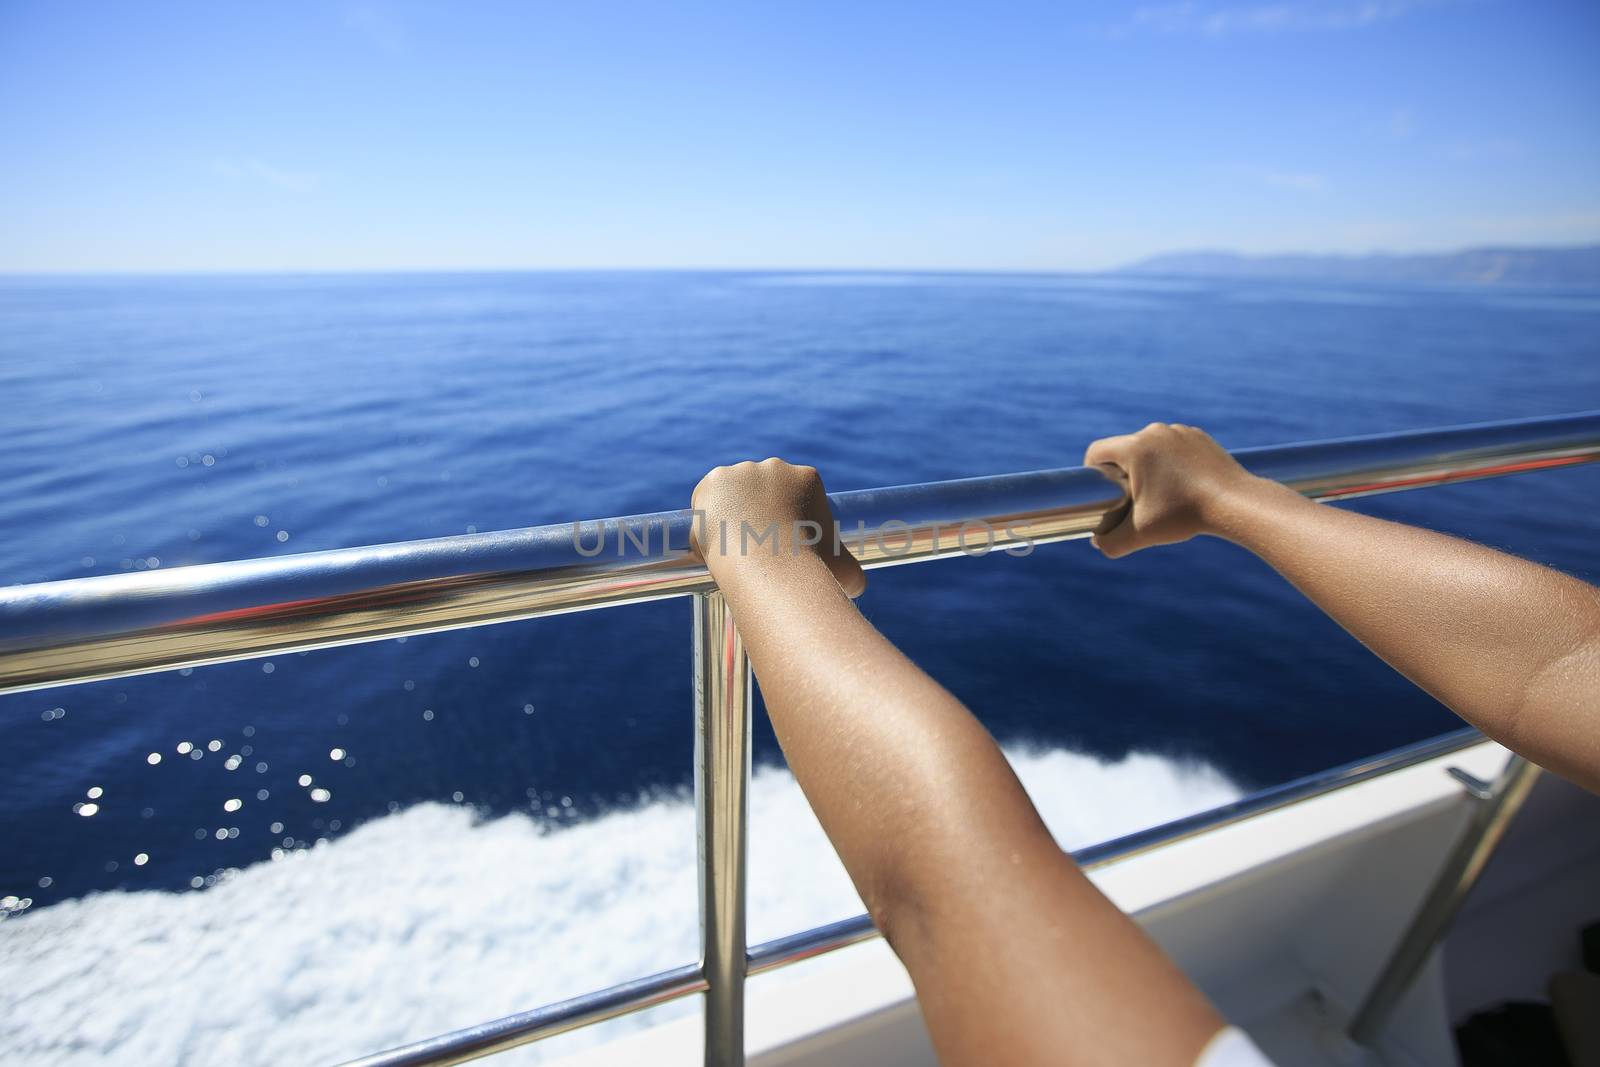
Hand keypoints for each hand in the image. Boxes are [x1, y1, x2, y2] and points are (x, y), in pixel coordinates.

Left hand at [691, 458, 866, 596]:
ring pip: (733, 493)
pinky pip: (707, 500)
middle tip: (755, 546)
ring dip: (732, 513)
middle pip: (761, 489)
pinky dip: (707, 518)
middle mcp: (775, 466)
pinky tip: (713, 538)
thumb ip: (851, 571)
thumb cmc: (812, 568)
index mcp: (808, 477)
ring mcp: (743, 470)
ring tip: (733, 546)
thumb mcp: (845, 569)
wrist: (771, 564)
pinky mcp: (715, 480)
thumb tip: (857, 583)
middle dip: (757, 513)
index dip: (784, 518)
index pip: (791, 493)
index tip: (779, 540)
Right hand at [1083, 423, 1266, 557]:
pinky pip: (1173, 446)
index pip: (1096, 452)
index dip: (1092, 471)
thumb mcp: (1141, 534)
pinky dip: (1171, 461)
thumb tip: (1097, 543)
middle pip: (1124, 449)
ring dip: (1147, 465)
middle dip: (1122, 472)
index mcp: (1135, 448)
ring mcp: (1179, 431)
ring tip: (1159, 493)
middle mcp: (1154, 432)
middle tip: (1131, 499)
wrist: (1235, 503)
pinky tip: (1181, 483)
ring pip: (1149, 447)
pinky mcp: (1198, 436)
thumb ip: (1111, 543)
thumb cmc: (1185, 515)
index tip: (1101, 491)